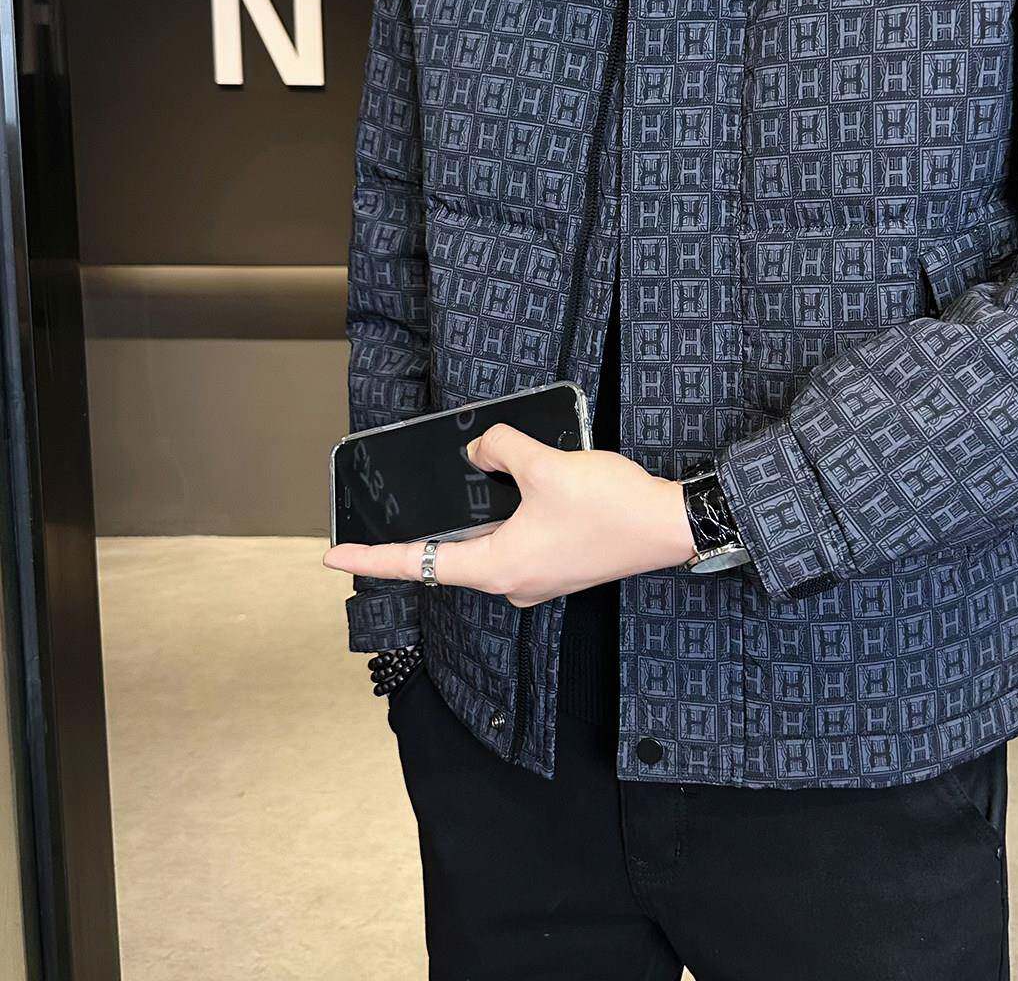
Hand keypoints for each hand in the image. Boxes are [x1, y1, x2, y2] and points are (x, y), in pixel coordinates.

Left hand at [322, 425, 696, 606]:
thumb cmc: (611, 507)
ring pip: (485, 547)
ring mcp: (536, 577)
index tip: (334, 554)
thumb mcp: (546, 466)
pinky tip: (509, 494)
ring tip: (461, 491)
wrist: (668, 526)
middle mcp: (511, 581)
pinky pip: (512, 545)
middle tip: (386, 517)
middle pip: (449, 558)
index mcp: (497, 566)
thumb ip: (501, 450)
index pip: (417, 564)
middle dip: (422, 534)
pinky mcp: (558, 567)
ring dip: (470, 523)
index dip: (370, 558)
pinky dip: (500, 522)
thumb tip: (480, 451)